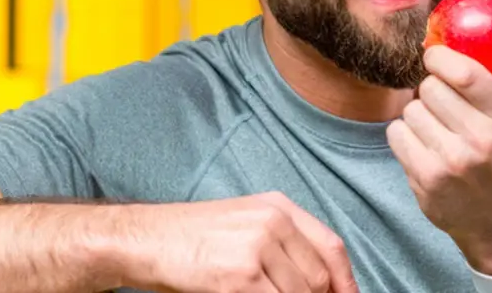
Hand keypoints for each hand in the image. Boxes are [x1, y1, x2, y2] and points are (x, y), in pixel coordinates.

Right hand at [111, 191, 358, 292]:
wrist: (146, 239)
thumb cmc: (192, 238)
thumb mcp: (244, 223)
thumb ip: (283, 245)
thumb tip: (319, 284)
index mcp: (278, 207)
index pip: (331, 247)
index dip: (346, 282)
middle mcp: (272, 222)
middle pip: (318, 279)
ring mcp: (256, 249)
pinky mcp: (239, 278)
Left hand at [386, 43, 491, 275]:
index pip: (465, 73)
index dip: (441, 57)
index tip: (435, 56)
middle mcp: (482, 140)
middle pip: (431, 88)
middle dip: (432, 89)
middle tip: (442, 102)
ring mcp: (452, 162)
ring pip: (411, 110)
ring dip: (418, 115)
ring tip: (437, 129)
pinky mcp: (427, 179)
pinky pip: (396, 134)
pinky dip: (405, 136)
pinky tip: (423, 146)